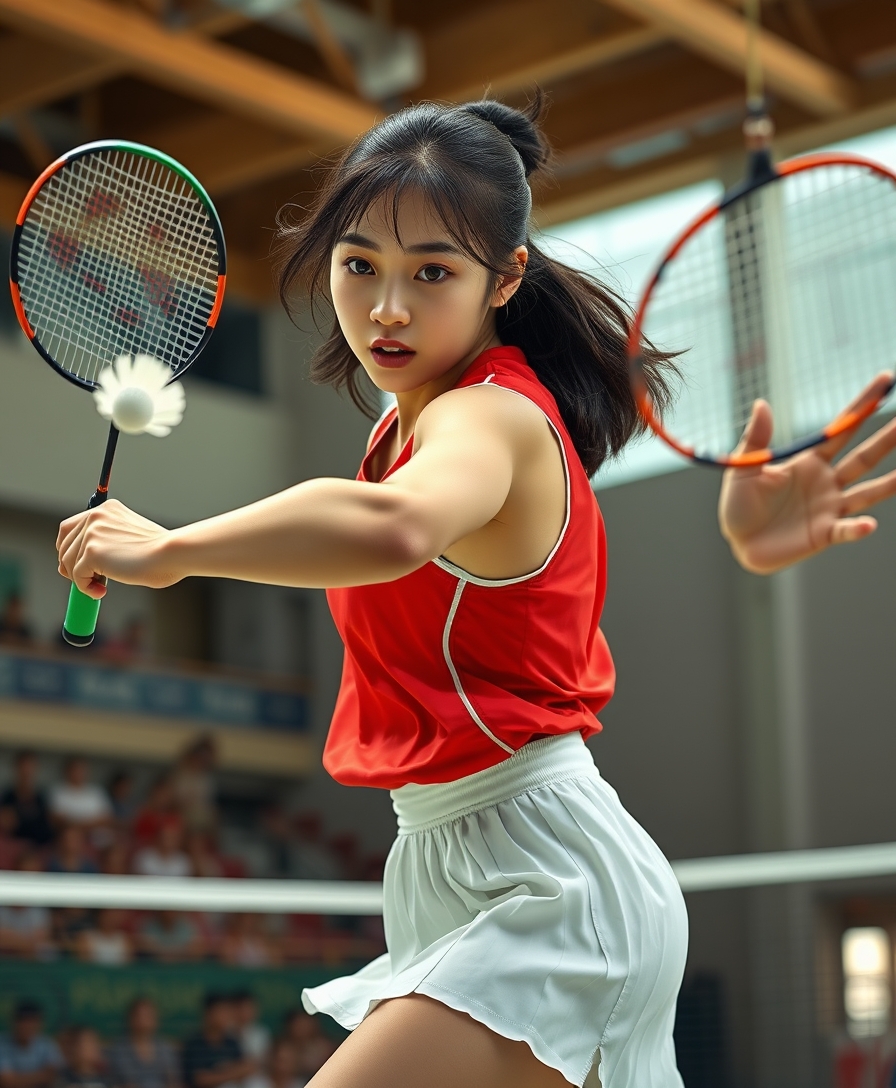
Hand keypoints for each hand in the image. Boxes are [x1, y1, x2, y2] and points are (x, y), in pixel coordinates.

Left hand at [56, 499, 177, 597]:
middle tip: (85, 581)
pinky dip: (85, 588)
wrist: (171, 553)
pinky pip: (77, 576)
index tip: (74, 565)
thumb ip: (107, 543)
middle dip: (69, 566)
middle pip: (63, 545)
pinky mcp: (92, 552)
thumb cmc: (160, 551)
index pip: (70, 528)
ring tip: (99, 588)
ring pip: (68, 562)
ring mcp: (92, 533)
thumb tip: (84, 567)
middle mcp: (95, 517)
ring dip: (80, 579)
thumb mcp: (129, 537)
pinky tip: (101, 592)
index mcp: (106, 510)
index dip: (67, 548)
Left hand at [719, 374, 895, 573]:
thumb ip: (755, 439)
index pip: (841, 429)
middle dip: (887, 439)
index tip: (884, 381)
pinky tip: (868, 525)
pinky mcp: (824, 534)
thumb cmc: (739, 506)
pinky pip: (844, 531)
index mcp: (810, 461)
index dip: (863, 406)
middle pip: (864, 457)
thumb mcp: (743, 468)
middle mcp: (827, 482)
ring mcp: (829, 508)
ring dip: (890, 483)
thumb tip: (762, 402)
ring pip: (867, 492)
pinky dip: (856, 529)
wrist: (738, 544)